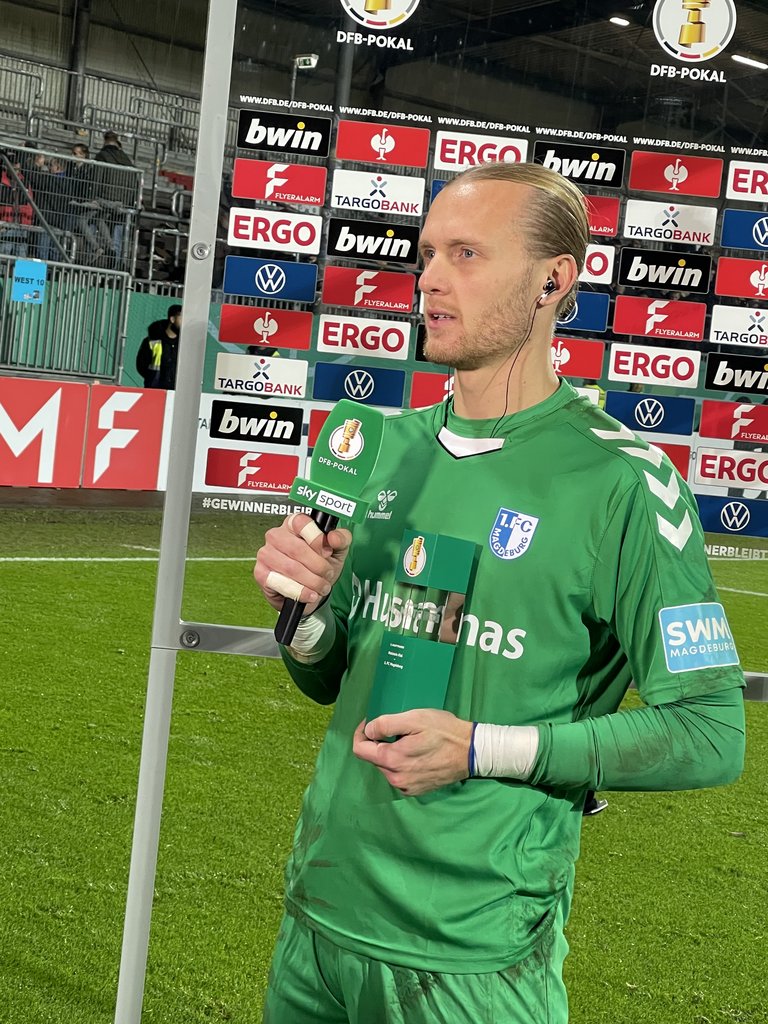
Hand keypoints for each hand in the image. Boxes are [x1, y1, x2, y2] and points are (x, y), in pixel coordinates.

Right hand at [253, 513, 351, 615]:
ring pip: (291, 568)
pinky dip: (300, 592)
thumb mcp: (337, 551)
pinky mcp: (261, 574)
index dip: (317, 538)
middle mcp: (276, 535)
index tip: (327, 552)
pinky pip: (282, 584)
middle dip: (318, 566)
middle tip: (328, 574)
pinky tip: (309, 594)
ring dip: (312, 581)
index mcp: (293, 524)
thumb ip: (341, 539)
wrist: (310, 593)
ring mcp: (266, 554)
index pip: (301, 522)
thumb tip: (333, 537)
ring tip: (321, 586)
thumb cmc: (319, 566)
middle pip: (297, 548)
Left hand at [353, 709, 472, 796]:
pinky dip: (401, 764)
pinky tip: (416, 754)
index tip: (370, 722)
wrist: (471, 752)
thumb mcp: (415, 718)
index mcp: (392, 760)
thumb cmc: (444, 731)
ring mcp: (406, 787)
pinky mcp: (416, 790)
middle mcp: (395, 778)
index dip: (361, 733)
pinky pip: (399, 776)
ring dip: (390, 753)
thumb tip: (368, 731)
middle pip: (374, 758)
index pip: (360, 750)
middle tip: (396, 729)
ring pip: (386, 768)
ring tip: (409, 740)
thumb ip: (386, 724)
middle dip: (379, 742)